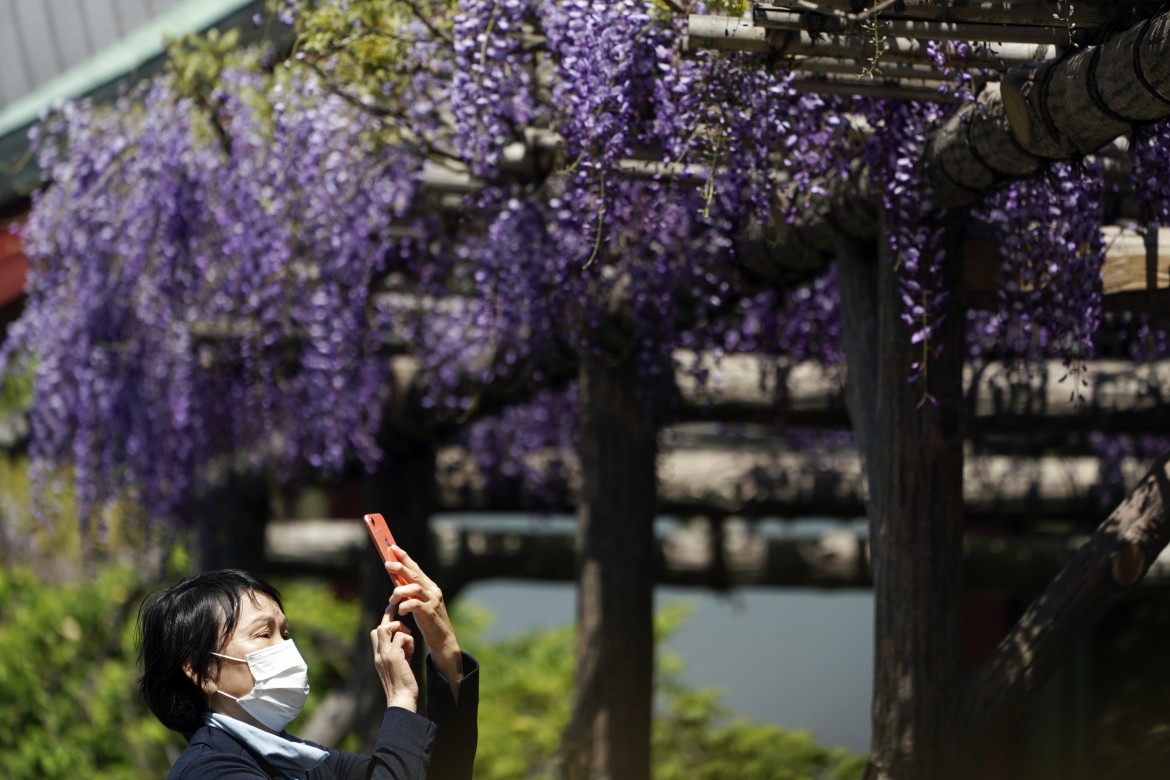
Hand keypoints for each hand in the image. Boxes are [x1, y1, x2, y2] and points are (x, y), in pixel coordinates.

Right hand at [369, 610, 417, 710]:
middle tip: (397, 608)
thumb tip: (404, 639)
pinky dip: (409, 640)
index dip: (384, 622)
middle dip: (388, 615)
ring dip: (400, 628)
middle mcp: (379, 654)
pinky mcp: (394, 656)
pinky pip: (401, 636)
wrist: (401, 700)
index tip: (393, 615)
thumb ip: (398, 651)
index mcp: (378, 657)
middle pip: (378, 627)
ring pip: (385, 627)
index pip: (376, 634)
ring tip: (408, 639)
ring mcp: (384, 655)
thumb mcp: (398, 664)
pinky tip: (412, 651)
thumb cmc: (403, 685)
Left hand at [386, 545, 463, 693]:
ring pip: (415, 588)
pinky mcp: (430, 613)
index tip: (392, 547)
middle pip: (415, 574)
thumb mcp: (418, 603)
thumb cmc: (428, 621)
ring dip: (400, 591)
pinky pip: (416, 605)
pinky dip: (405, 606)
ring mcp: (433, 600)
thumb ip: (410, 591)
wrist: (443, 639)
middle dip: (400, 567)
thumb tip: (395, 578)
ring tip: (391, 599)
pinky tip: (400, 611)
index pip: (416, 567)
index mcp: (429, 586)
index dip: (404, 557)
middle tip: (387, 563)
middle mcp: (433, 590)